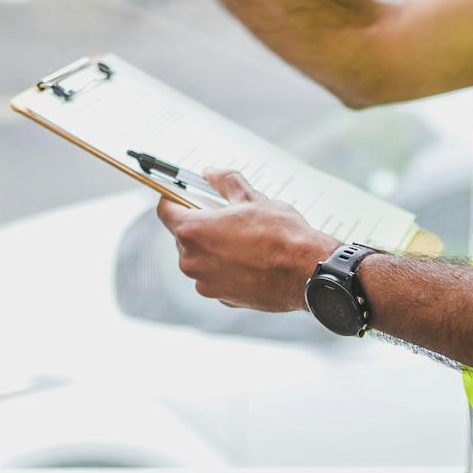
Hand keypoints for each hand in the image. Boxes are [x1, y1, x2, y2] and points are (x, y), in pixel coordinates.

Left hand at [156, 170, 340, 312]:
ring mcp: (206, 283)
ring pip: (201, 258)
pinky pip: (216, 277)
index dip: (174, 199)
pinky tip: (251, 259)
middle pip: (184, 236)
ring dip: (214, 248)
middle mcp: (192, 261)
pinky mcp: (222, 298)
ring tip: (244, 238)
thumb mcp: (252, 198)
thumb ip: (226, 183)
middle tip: (226, 215)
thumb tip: (211, 174)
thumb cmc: (281, 235)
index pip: (166, 210)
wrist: (306, 271)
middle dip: (201, 224)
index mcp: (193, 232)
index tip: (183, 194)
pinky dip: (227, 268)